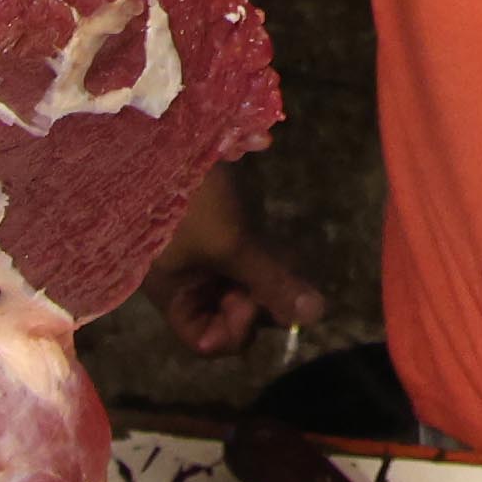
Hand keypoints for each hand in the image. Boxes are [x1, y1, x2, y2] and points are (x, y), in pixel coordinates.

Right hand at [144, 163, 330, 357]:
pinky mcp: (221, 230)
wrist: (164, 138)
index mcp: (176, 296)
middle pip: (232, 314)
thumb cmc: (188, 201)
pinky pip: (250, 258)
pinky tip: (282, 246)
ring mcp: (205, 257)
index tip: (248, 300)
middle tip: (279, 276)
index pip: (209, 342)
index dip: (235, 331)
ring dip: (269, 277)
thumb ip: (272, 283)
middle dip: (261, 301)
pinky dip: (267, 256)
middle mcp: (189, 283)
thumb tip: (317, 315)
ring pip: (246, 285)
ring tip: (282, 258)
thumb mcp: (231, 245)